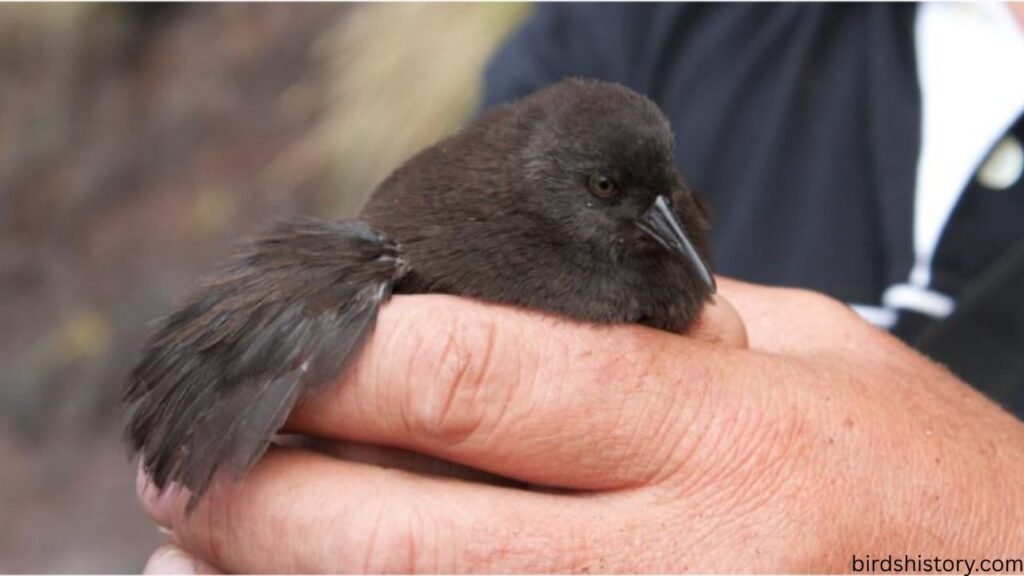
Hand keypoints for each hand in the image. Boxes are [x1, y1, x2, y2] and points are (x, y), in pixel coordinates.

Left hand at [138, 279, 1023, 572]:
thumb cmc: (911, 470)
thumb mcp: (805, 355)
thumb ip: (652, 337)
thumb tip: (490, 325)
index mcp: (719, 433)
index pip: (483, 381)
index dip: (346, 368)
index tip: (273, 357)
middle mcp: (686, 563)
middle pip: (410, 540)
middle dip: (266, 508)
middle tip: (186, 477)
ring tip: (206, 561)